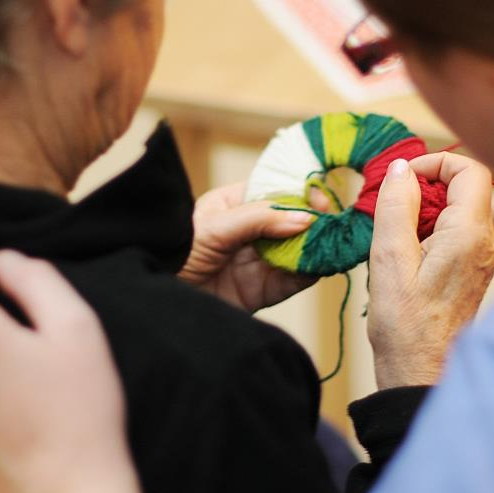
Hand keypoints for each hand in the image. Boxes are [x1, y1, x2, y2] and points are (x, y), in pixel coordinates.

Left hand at [179, 182, 325, 313]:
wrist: (155, 301)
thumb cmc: (172, 252)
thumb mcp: (213, 227)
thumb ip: (259, 218)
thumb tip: (306, 218)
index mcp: (235, 204)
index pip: (278, 191)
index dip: (302, 192)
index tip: (321, 199)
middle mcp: (251, 231)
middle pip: (295, 220)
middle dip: (317, 220)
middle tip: (336, 223)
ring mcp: (258, 261)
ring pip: (300, 249)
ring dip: (320, 246)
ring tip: (338, 244)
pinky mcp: (262, 291)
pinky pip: (296, 279)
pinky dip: (313, 272)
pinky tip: (325, 264)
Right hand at [368, 154, 493, 388]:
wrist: (421, 373)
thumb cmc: (406, 325)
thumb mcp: (389, 257)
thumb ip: (395, 206)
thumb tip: (400, 169)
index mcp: (469, 234)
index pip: (471, 169)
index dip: (437, 161)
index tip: (404, 177)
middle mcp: (485, 243)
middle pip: (467, 187)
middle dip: (427, 184)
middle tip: (393, 203)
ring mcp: (482, 258)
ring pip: (460, 209)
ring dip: (426, 208)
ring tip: (396, 230)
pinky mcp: (472, 271)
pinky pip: (456, 232)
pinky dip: (430, 228)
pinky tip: (406, 251)